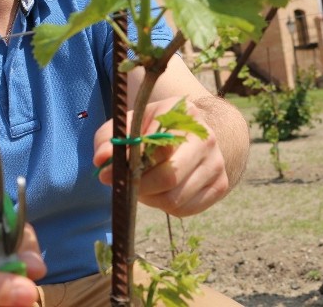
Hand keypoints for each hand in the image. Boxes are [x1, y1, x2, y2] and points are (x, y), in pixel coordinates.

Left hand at [93, 97, 229, 216]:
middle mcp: (206, 137)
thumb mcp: (129, 124)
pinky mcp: (220, 185)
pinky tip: (161, 192)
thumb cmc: (153, 128)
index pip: (156, 146)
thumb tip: (101, 160)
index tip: (108, 173)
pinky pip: (186, 209)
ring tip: (144, 186)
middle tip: (126, 185)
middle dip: (140, 186)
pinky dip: (166, 207)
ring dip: (151, 198)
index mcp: (184, 113)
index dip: (130, 164)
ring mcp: (216, 162)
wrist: (191, 133)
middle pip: (170, 176)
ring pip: (175, 198)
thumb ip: (109, 138)